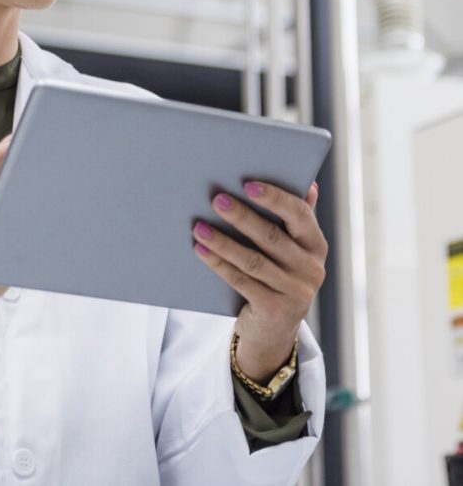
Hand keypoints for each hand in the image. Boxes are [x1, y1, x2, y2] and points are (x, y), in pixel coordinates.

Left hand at [192, 180, 326, 381]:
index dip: (275, 198)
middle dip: (241, 216)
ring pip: (253, 261)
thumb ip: (297, 217)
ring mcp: (295, 292)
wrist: (274, 330)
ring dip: (222, 242)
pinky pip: (241, 281)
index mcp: (316, 245)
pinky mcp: (274, 310)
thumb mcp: (292, 248)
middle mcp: (311, 269)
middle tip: (216, 199)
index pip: (299, 215)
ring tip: (199, 227)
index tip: (248, 184)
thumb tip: (309, 183)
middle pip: (271, 237)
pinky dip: (218, 264)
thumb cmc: (279, 274)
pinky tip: (201, 250)